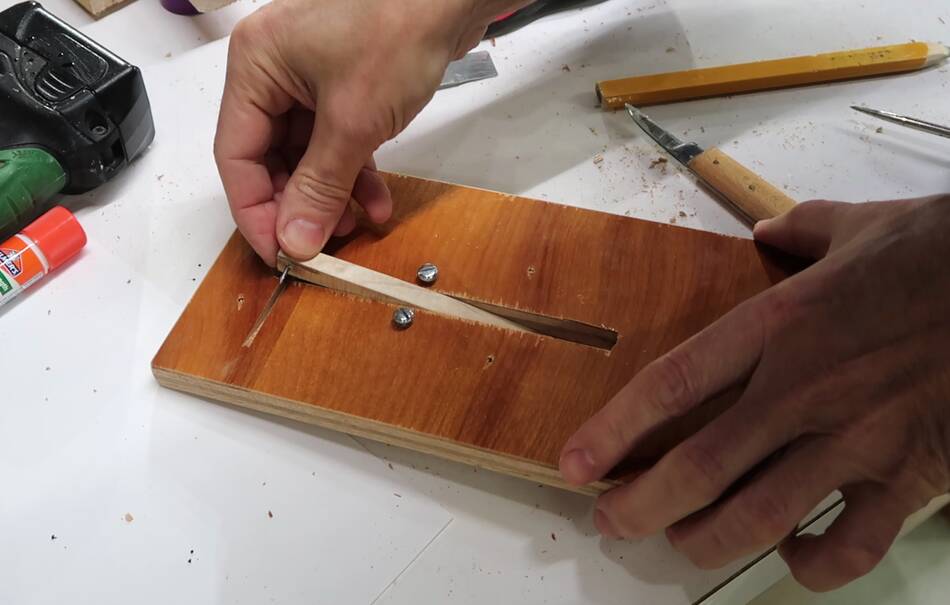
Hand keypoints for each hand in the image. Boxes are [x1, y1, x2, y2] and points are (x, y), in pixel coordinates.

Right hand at [214, 0, 528, 264]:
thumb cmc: (397, 30)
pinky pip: (337, 141)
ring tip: (353, 229)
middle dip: (297, 206)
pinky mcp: (346, 86)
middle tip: (320, 245)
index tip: (279, 253)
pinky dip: (355, 173)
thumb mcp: (352, 122)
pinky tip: (377, 202)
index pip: (236, 155)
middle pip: (270, 158)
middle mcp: (274, 72)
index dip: (255, 212)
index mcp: (254, 68)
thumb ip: (319, 187)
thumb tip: (294, 240)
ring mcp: (311, 78)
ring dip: (330, 196)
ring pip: (307, 156)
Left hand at [560, 196, 949, 590]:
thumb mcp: (859, 224)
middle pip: (701, 467)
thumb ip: (802, 229)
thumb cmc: (941, 251)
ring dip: (704, 542)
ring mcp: (858, 438)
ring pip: (760, 516)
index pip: (674, 383)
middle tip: (611, 524)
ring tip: (676, 545)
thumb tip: (770, 230)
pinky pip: (850, 545)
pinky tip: (790, 556)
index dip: (616, 428)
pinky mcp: (910, 476)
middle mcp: (805, 388)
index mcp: (781, 323)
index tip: (577, 461)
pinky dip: (812, 566)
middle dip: (642, 506)